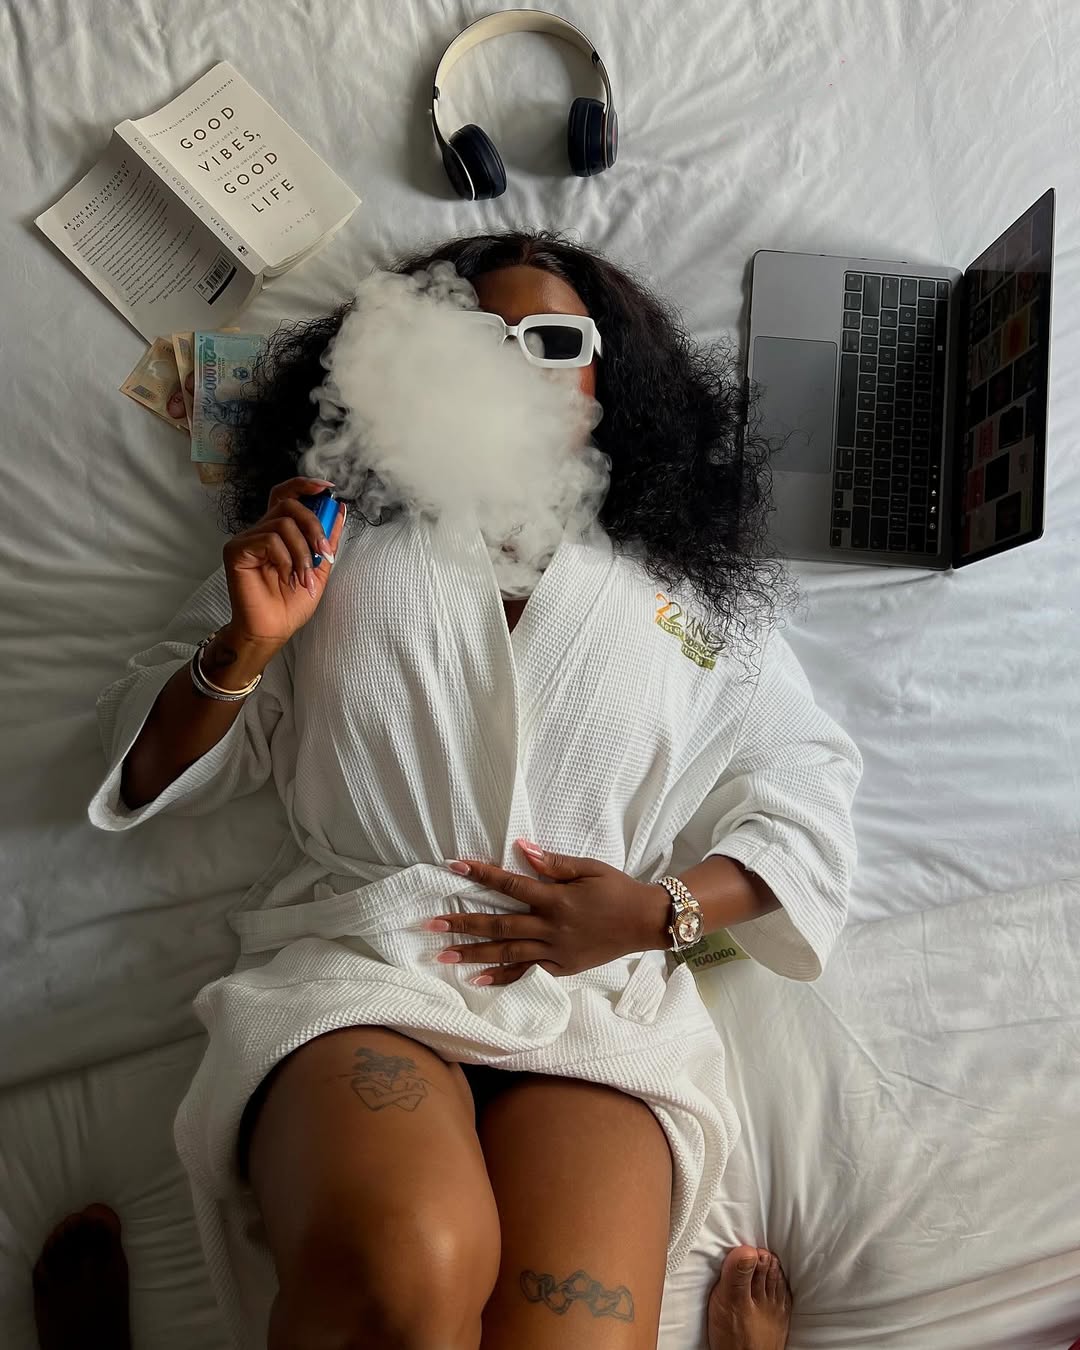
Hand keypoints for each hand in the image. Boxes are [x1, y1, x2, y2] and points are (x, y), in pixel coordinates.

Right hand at [223, 476, 345, 647]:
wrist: (273, 629)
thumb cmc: (291, 603)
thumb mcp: (319, 569)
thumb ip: (328, 539)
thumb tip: (340, 510)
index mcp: (279, 531)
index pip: (286, 495)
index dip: (305, 485)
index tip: (329, 488)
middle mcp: (261, 530)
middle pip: (289, 504)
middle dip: (314, 525)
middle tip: (324, 553)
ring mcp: (247, 539)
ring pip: (282, 524)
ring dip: (302, 552)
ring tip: (304, 577)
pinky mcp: (236, 550)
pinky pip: (268, 540)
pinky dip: (285, 559)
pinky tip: (285, 578)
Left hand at [423, 840, 669, 985]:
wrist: (646, 922)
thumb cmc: (618, 889)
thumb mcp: (589, 869)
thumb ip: (554, 862)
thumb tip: (521, 847)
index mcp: (556, 899)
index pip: (510, 885)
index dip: (481, 875)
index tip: (453, 867)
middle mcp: (551, 927)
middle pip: (499, 925)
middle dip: (463, 924)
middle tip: (431, 924)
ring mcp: (555, 951)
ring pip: (507, 953)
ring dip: (473, 953)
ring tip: (442, 954)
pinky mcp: (562, 969)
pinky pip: (526, 974)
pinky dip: (501, 977)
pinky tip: (476, 979)